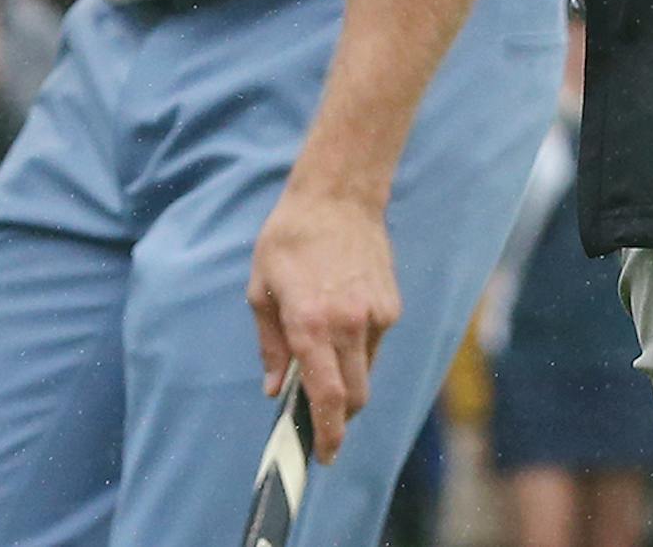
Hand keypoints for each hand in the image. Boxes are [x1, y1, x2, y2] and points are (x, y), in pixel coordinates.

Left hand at [247, 185, 401, 462]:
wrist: (338, 196)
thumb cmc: (290, 240)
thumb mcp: (261, 290)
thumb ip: (269, 345)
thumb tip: (275, 388)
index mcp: (310, 324)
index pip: (328, 396)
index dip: (328, 433)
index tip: (324, 456)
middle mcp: (348, 324)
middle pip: (355, 396)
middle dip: (339, 415)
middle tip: (319, 416)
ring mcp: (375, 313)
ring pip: (367, 371)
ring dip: (349, 378)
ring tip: (326, 351)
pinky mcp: (391, 303)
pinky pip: (376, 342)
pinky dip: (360, 347)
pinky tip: (343, 318)